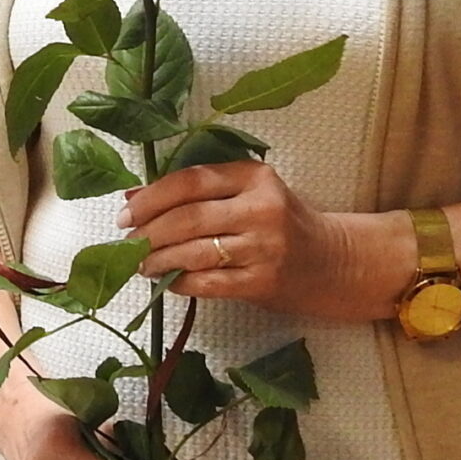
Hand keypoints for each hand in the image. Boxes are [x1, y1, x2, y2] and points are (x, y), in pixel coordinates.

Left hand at [123, 161, 380, 320]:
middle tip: (129, 242)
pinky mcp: (263, 281)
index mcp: (255, 176)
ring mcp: (263, 247)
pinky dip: (181, 282)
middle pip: (188, 217)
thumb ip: (198, 192)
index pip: (191, 180)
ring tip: (142, 263)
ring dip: (159, 259)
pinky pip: (209, 282)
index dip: (152, 197)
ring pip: (194, 251)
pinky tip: (169, 281)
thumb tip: (133, 197)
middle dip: (149, 231)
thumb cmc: (282, 222)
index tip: (127, 212)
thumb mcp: (248, 194)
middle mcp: (261, 208)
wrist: (333, 262)